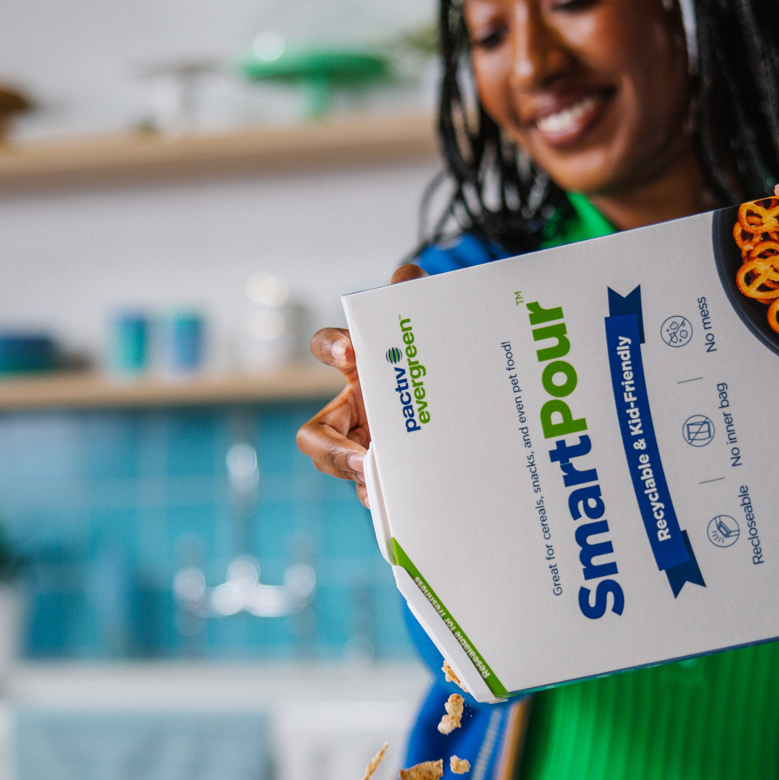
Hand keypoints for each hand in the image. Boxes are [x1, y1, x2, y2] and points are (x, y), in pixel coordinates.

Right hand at [296, 264, 426, 506]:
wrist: (461, 410)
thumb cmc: (430, 366)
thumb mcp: (425, 331)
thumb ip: (416, 298)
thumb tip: (406, 277)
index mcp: (359, 368)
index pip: (328, 348)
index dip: (331, 349)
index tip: (350, 354)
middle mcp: (354, 411)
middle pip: (316, 435)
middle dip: (332, 448)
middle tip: (361, 458)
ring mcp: (368, 448)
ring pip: (345, 471)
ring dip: (360, 479)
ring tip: (383, 486)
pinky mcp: (387, 478)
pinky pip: (376, 494)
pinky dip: (386, 499)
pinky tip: (406, 502)